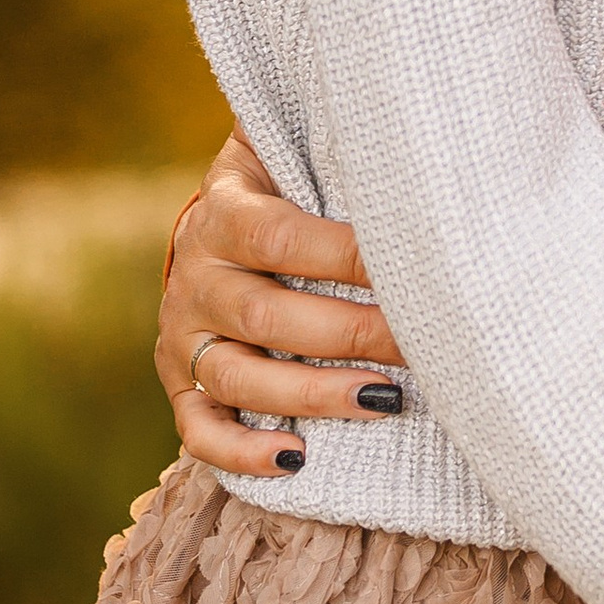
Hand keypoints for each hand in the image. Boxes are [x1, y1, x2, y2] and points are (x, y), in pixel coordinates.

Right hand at [157, 133, 405, 477]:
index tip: (415, 271)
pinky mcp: (180, 382)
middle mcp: (196, 275)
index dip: (346, 256)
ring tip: (385, 400)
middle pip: (268, 317)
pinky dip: (240, 452)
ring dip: (314, 396)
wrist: (227, 221)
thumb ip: (344, 147)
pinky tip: (296, 458)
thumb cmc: (295, 185)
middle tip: (422, 346)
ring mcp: (183, 335)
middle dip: (353, 335)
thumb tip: (418, 145)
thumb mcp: (302, 150)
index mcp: (224, 211)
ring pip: (238, 378)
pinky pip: (199, 428)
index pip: (280, 237)